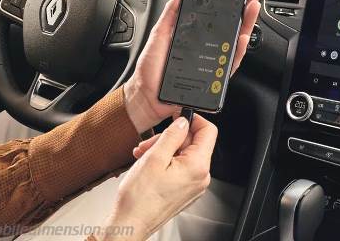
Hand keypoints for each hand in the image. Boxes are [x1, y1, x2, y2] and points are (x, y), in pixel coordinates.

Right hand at [100, 114, 217, 240]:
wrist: (131, 224)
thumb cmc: (139, 198)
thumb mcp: (154, 158)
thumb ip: (172, 135)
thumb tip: (183, 121)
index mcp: (197, 167)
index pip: (208, 131)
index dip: (193, 119)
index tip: (178, 116)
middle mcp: (200, 177)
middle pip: (193, 143)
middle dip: (170, 138)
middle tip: (150, 143)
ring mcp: (194, 185)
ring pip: (184, 154)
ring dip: (164, 149)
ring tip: (144, 155)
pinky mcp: (185, 190)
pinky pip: (180, 167)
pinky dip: (165, 162)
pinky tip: (149, 165)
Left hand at [124, 0, 265, 132]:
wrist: (146, 94)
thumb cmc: (151, 68)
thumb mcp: (160, 33)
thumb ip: (171, 12)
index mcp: (197, 34)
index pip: (219, 14)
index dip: (231, 0)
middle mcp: (209, 46)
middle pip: (233, 25)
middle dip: (246, 7)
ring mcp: (214, 61)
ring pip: (236, 42)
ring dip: (247, 24)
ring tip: (251, 8)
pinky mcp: (215, 76)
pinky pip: (230, 63)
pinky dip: (238, 49)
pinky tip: (241, 36)